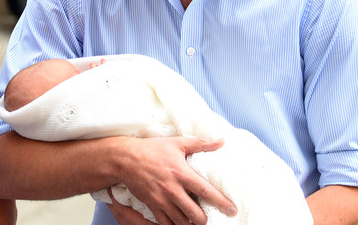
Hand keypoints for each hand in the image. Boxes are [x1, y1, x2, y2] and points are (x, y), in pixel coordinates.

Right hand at [116, 136, 235, 224]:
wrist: (125, 159)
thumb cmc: (152, 149)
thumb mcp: (177, 143)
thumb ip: (200, 143)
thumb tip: (221, 141)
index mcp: (181, 173)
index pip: (206, 191)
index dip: (221, 202)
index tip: (232, 210)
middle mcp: (172, 190)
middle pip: (195, 214)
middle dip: (205, 219)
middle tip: (210, 217)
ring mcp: (161, 200)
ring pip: (181, 222)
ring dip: (190, 223)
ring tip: (196, 221)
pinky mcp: (152, 205)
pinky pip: (165, 223)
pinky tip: (180, 222)